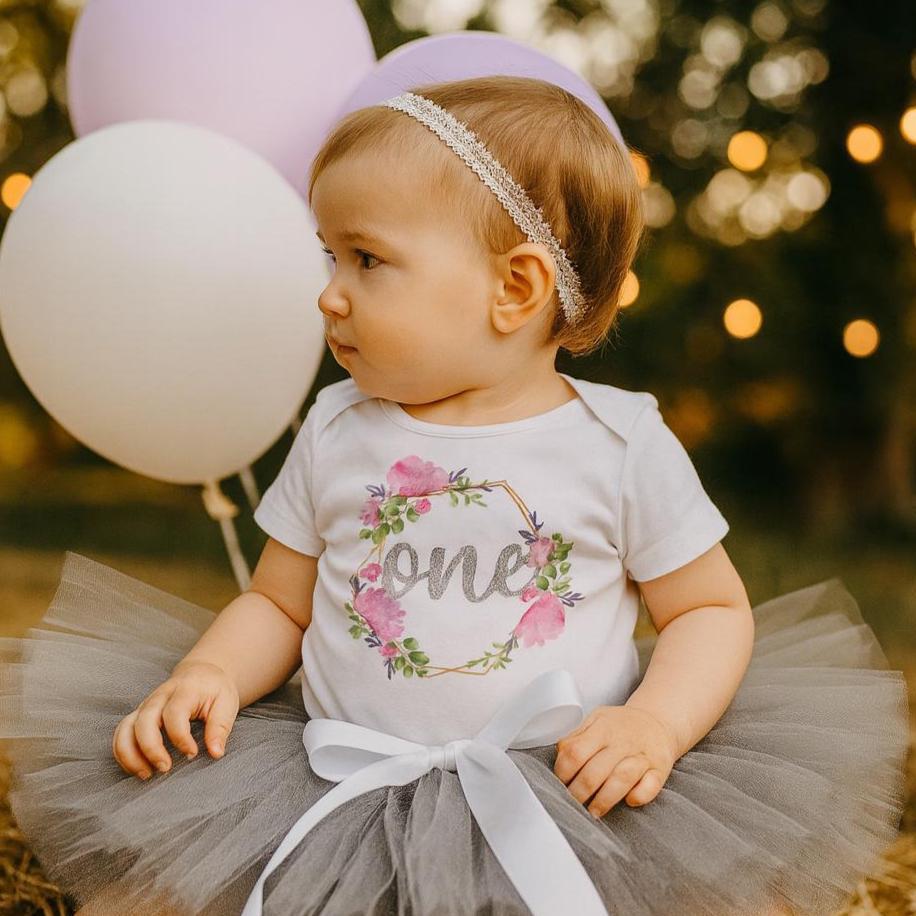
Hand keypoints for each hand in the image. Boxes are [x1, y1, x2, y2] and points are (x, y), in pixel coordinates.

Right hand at [112, 660, 239, 780]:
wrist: (201, 673)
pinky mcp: (139, 715)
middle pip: (144, 720)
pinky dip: (123, 753)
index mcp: (185, 690)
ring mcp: (146, 705)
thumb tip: (216, 753)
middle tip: (165, 768)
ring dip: (130, 754)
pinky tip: (138, 769)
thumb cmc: (215, 690)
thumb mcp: (227, 703)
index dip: (180, 737)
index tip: (192, 753)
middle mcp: (160, 696)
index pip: (175, 713)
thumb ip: (220, 727)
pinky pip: (121, 733)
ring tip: (146, 774)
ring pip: (126, 728)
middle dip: (150, 748)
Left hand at [553, 704, 679, 816]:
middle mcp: (622, 741)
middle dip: (579, 792)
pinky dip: (640, 795)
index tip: (560, 782)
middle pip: (595, 771)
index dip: (563, 772)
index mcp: (602, 728)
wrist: (657, 722)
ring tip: (593, 811)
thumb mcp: (596, 719)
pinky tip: (629, 801)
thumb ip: (577, 736)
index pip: (576, 752)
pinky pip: (650, 786)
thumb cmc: (621, 726)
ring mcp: (642, 755)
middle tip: (573, 802)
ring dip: (604, 800)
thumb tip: (560, 754)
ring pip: (622, 779)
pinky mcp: (659, 769)